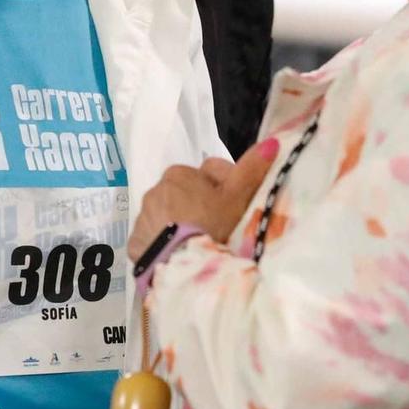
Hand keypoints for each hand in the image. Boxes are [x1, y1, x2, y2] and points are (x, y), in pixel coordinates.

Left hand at [126, 139, 278, 262]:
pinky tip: (180, 256)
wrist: (181, 266)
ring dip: (183, 225)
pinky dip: (166, 245)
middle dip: (202, 206)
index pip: (209, 172)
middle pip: (188, 195)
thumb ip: (252, 169)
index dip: (227, 188)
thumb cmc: (212, 225)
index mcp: (179, 173)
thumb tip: (272, 141)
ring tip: (201, 245)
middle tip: (220, 228)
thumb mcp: (238, 197)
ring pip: (170, 216)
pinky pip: (154, 239)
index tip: (236, 207)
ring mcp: (143, 217)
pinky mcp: (135, 242)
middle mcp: (156, 189)